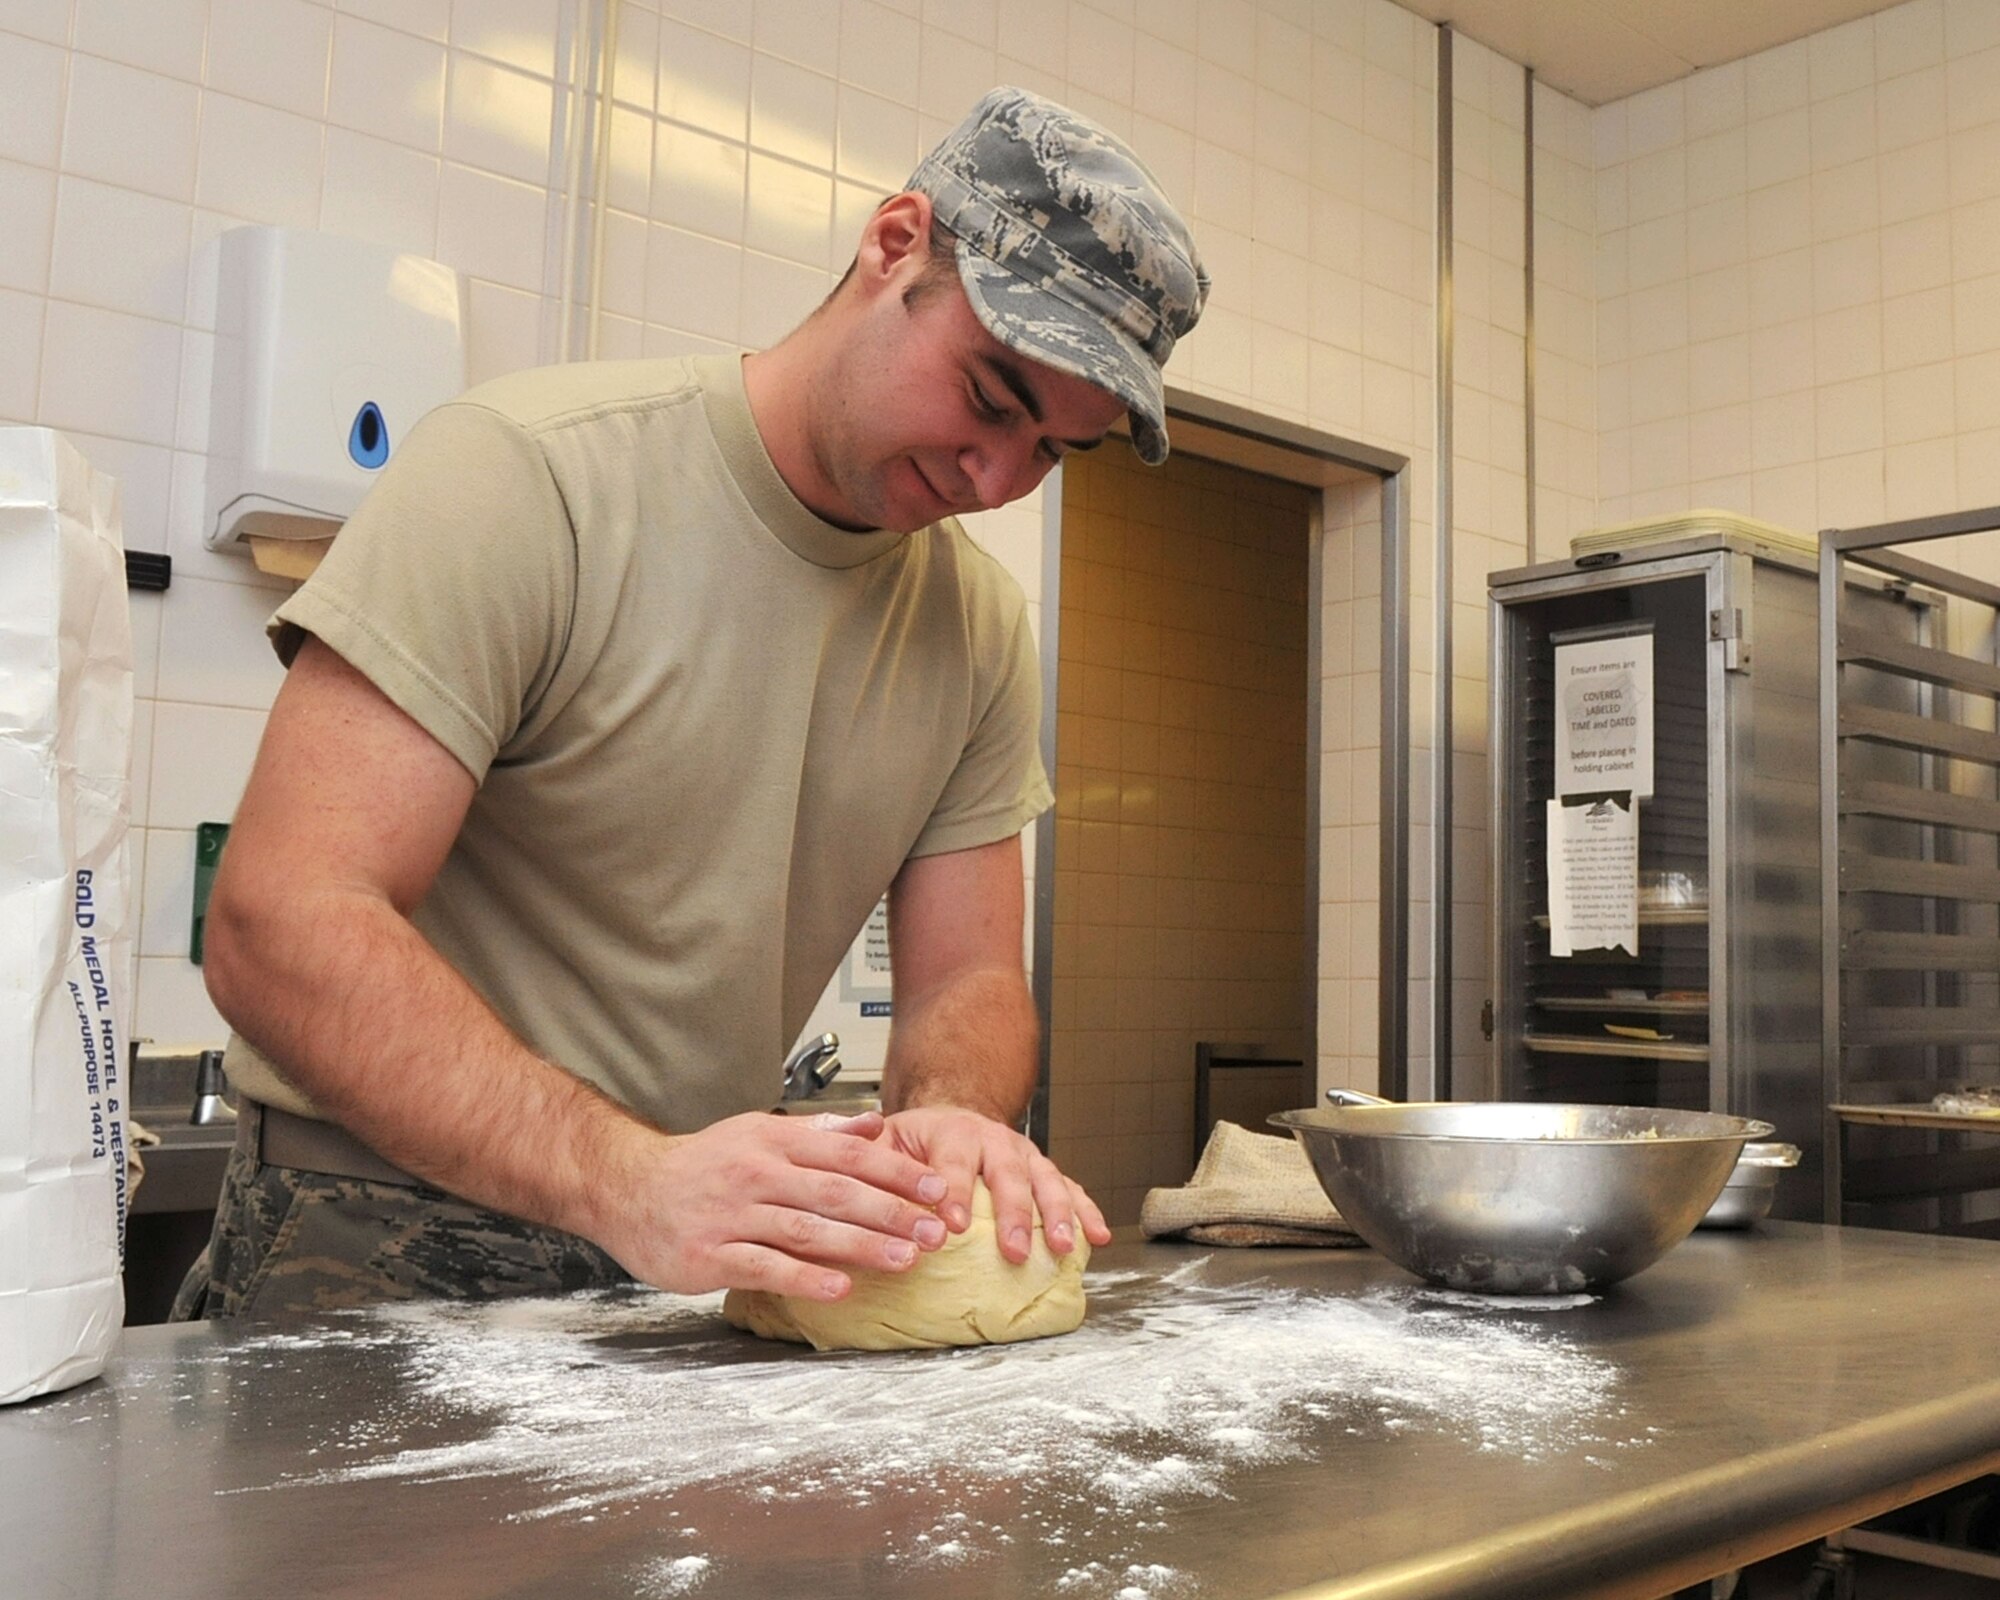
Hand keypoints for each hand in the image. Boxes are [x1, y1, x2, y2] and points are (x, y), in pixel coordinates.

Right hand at [588, 1110, 950, 1302]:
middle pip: (835, 1191)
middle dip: (891, 1212)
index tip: (938, 1188)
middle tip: (935, 1231)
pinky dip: (805, 1277)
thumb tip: (876, 1124)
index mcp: (774, 1140)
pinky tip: (840, 1288)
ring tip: (904, 1260)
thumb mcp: (759, 1133)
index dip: (897, 1171)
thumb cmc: (702, 1164)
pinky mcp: (711, 1255)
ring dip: (860, 1246)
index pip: (848, 1154)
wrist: (627, 1187)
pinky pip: (765, 1267)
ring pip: (806, 1229)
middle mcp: (756, 1173)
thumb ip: (819, 1132)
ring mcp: (732, 1215)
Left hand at [875, 1106, 1111, 1263]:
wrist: (953, 1115)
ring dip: (1056, 1215)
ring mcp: (1024, 1156)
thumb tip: (854, 1172)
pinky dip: (1086, 1212)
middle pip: (1007, 1175)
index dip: (954, 1192)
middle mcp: (994, 1141)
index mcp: (952, 1133)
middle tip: (1013, 1251)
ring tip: (1060, 1247)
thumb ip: (870, 1156)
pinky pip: (1071, 1189)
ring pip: (1046, 1181)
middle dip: (1012, 1214)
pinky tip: (1097, 1237)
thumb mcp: (886, 1140)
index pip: (953, 1163)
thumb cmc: (917, 1140)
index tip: (951, 1226)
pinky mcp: (1043, 1171)